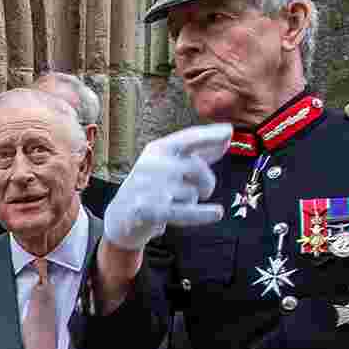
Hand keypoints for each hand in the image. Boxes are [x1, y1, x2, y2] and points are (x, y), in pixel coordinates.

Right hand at [101, 122, 232, 249]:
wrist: (119, 217)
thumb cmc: (151, 187)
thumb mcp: (169, 164)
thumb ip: (197, 152)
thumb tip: (226, 139)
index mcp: (156, 150)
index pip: (187, 139)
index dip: (209, 135)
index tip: (228, 131)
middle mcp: (151, 165)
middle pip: (196, 167)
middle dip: (207, 181)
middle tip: (206, 191)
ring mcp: (149, 188)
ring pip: (191, 192)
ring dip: (192, 201)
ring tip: (178, 203)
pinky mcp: (150, 211)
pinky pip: (184, 212)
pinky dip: (203, 214)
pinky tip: (216, 213)